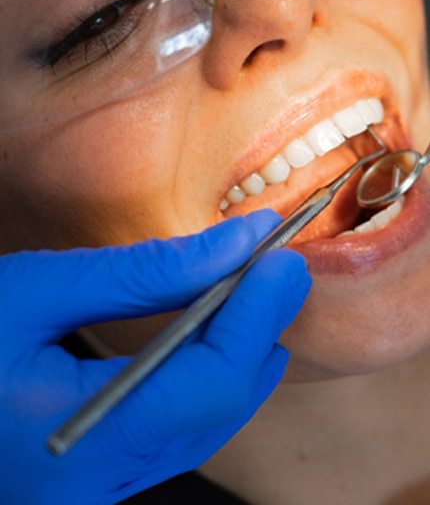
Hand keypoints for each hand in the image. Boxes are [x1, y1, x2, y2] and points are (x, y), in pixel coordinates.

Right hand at [0, 210, 310, 504]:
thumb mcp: (33, 293)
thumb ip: (141, 274)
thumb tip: (235, 243)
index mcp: (81, 443)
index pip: (210, 381)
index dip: (257, 312)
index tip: (281, 254)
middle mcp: (103, 482)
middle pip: (223, 404)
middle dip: (259, 327)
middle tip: (274, 264)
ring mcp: (108, 483)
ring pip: (213, 418)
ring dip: (240, 348)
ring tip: (251, 287)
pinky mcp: (107, 469)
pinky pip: (186, 425)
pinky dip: (212, 372)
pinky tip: (212, 328)